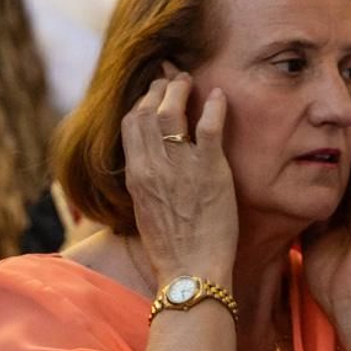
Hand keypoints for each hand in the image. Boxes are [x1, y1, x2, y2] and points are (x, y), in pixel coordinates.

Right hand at [122, 71, 236, 285]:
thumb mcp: (145, 210)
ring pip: (172, 110)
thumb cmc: (171, 248)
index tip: (154, 93)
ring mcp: (180, 166)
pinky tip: (220, 96)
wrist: (190, 271)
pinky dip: (214, 106)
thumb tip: (148, 165)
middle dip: (159, 88)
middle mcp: (152, 166)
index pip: (131, 123)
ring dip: (180, 89)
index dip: (142, 101)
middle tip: (173, 79)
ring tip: (190, 82)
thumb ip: (146, 181)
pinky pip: (209, 126)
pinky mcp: (209, 171)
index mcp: (136, 175)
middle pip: (147, 109)